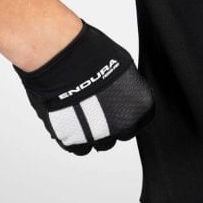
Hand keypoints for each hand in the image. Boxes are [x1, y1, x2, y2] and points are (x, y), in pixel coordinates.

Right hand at [13, 19, 153, 154]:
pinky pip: (78, 148)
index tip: (119, 104)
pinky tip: (71, 120)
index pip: (141, 119)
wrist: (62, 57)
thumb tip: (124, 92)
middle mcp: (122, 126)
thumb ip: (127, 87)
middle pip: (122, 133)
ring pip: (101, 143)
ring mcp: (97, 135)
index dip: (128, 110)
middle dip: (113, 123)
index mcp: (139, 107)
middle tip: (99, 107)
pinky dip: (76, 137)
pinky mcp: (71, 139)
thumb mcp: (123, 66)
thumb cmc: (92, 54)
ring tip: (83, 113)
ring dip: (95, 132)